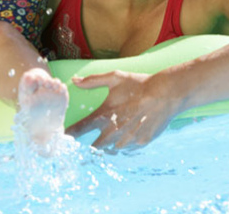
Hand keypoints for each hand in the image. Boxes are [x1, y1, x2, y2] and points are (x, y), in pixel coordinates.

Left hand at [67, 70, 181, 149]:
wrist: (166, 94)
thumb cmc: (138, 84)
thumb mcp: (114, 78)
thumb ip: (92, 81)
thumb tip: (74, 80)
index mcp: (103, 115)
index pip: (79, 130)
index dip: (69, 135)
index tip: (63, 138)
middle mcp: (112, 131)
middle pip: (94, 147)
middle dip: (91, 146)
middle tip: (88, 146)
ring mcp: (127, 140)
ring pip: (111, 150)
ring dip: (109, 146)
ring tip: (112, 138)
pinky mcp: (140, 144)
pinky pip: (127, 150)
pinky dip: (125, 145)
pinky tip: (127, 136)